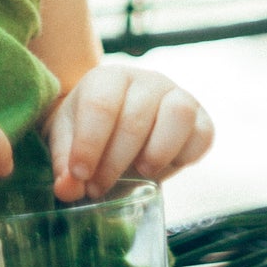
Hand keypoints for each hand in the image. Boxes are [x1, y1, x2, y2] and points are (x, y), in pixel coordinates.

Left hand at [43, 62, 212, 201]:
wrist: (116, 130)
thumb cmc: (89, 131)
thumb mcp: (67, 143)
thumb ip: (64, 164)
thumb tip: (67, 188)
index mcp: (109, 78)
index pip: (101, 104)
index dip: (89, 144)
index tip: (80, 175)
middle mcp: (146, 80)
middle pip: (136, 117)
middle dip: (115, 161)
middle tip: (99, 188)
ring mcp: (177, 96)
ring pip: (178, 113)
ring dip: (157, 152)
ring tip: (139, 173)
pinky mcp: (200, 119)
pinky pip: (203, 135)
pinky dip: (184, 157)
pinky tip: (160, 170)